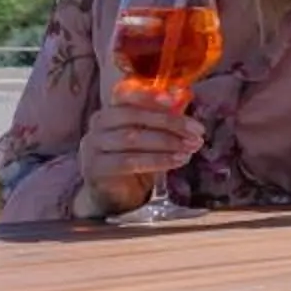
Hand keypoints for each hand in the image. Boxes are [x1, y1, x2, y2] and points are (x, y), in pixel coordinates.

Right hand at [77, 100, 203, 213]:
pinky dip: (157, 160)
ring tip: (191, 147)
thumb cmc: (134, 159)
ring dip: (167, 142)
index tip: (174, 100)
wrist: (114, 195)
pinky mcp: (96, 169)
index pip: (125, 95)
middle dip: (169, 122)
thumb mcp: (148, 137)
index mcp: (109, 110)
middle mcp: (97, 125)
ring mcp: (93, 147)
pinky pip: (129, 162)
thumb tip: (182, 100)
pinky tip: (177, 160)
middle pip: (133, 116)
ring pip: (132, 138)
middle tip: (196, 131)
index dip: (149, 96)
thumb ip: (161, 120)